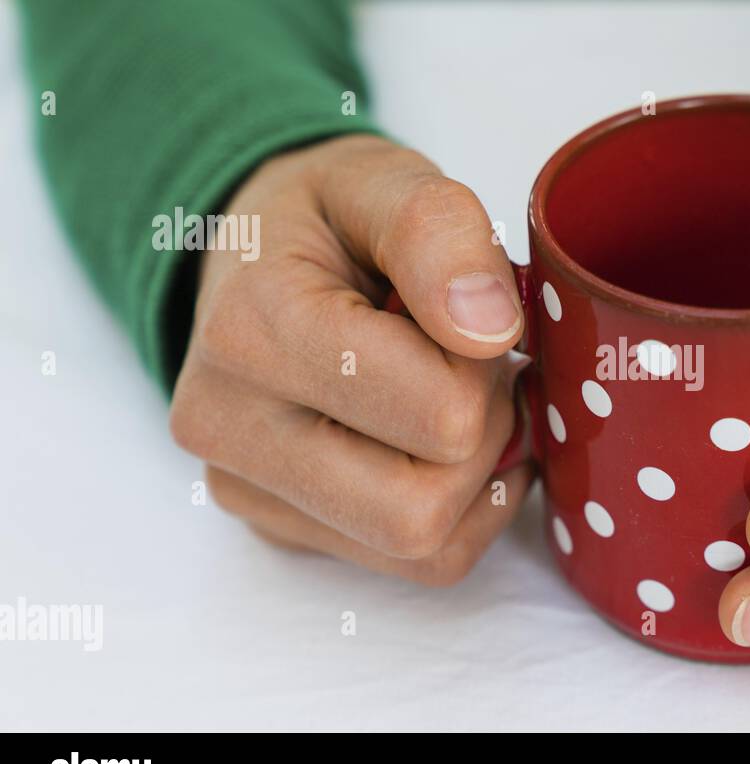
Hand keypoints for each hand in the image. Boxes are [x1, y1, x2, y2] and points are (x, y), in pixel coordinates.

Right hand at [170, 135, 531, 584]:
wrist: (256, 250)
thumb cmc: (329, 216)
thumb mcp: (384, 180)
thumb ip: (438, 233)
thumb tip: (490, 329)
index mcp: (251, 330)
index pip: (440, 414)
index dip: (488, 366)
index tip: (469, 316)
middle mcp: (227, 426)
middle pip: (422, 507)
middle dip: (483, 435)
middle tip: (472, 367)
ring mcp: (244, 487)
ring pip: (422, 548)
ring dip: (475, 478)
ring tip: (456, 399)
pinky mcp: (277, 526)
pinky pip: (413, 563)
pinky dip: (461, 512)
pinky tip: (450, 446)